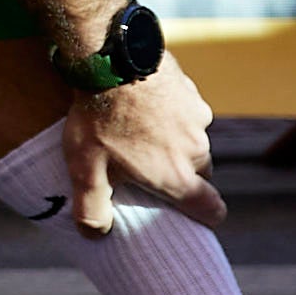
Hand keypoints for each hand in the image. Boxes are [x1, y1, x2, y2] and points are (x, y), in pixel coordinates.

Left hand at [61, 61, 223, 233]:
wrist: (112, 60)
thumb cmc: (98, 119)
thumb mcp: (85, 168)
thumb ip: (91, 206)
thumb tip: (94, 234)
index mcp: (176, 176)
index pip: (211, 208)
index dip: (207, 215)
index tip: (199, 216)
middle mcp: (196, 150)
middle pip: (199, 172)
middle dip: (179, 174)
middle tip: (147, 167)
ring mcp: (197, 119)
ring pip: (192, 140)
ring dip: (174, 140)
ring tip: (137, 132)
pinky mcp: (192, 93)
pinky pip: (186, 111)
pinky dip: (171, 113)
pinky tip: (143, 104)